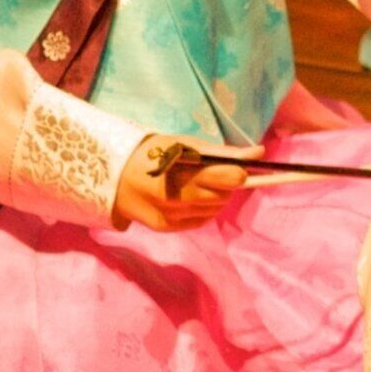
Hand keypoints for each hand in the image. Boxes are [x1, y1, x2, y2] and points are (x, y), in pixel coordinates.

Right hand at [113, 134, 241, 232]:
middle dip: (225, 186)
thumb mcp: (184, 145)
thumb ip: (222, 152)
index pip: (226, 177)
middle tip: (214, 175)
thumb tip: (259, 153)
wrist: (111, 174)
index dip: (239, 174)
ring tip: (197, 185)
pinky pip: (199, 221)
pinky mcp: (164, 227)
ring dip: (214, 198)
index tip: (242, 170)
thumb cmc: (153, 154)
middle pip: (222, 196)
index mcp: (180, 168)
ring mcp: (169, 214)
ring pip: (213, 210)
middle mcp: (175, 195)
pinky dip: (201, 210)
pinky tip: (188, 198)